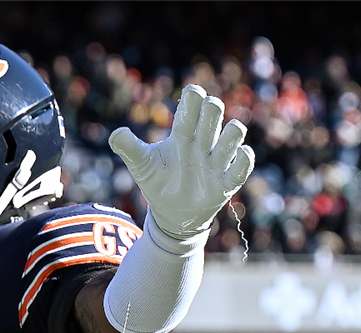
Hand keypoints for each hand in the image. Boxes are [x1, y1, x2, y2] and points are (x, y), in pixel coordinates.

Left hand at [109, 84, 254, 239]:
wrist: (170, 212)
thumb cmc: (157, 181)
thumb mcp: (141, 164)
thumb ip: (129, 148)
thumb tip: (115, 134)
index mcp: (182, 135)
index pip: (190, 109)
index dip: (193, 98)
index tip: (193, 92)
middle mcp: (202, 144)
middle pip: (213, 115)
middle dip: (212, 109)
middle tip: (209, 107)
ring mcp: (215, 162)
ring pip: (232, 136)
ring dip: (232, 131)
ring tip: (230, 129)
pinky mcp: (226, 183)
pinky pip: (242, 168)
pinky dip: (244, 159)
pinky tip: (241, 153)